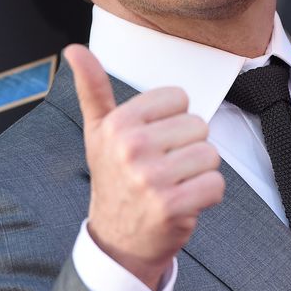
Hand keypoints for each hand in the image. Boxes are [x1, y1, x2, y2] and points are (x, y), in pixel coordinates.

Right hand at [65, 44, 224, 289]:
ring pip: (211, 154)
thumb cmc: (114, 178)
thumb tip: (74, 49)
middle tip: (162, 168)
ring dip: (198, 172)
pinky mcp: (172, 206)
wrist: (117, 240)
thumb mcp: (98, 132)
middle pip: (198, 125)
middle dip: (187, 147)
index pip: (179, 98)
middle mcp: (131, 148)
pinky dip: (207, 195)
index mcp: (117, 124)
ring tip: (173, 184)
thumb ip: (92, 88)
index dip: (172, 121)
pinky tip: (183, 202)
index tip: (152, 142)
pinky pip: (216, 184)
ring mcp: (151, 178)